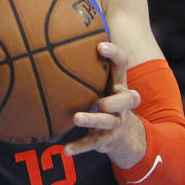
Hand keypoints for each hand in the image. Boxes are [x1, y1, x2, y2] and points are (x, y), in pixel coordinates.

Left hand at [63, 41, 144, 166]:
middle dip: (115, 98)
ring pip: (109, 121)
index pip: (123, 65)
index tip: (100, 45)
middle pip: (129, 98)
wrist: (124, 135)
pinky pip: (93, 144)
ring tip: (77, 118)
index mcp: (118, 84)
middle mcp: (122, 103)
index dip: (115, 54)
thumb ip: (84, 63)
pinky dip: (79, 147)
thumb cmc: (105, 98)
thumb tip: (55, 33)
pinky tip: (65, 151)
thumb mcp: (100, 81)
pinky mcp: (105, 139)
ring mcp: (116, 122)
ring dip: (93, 119)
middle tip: (100, 99)